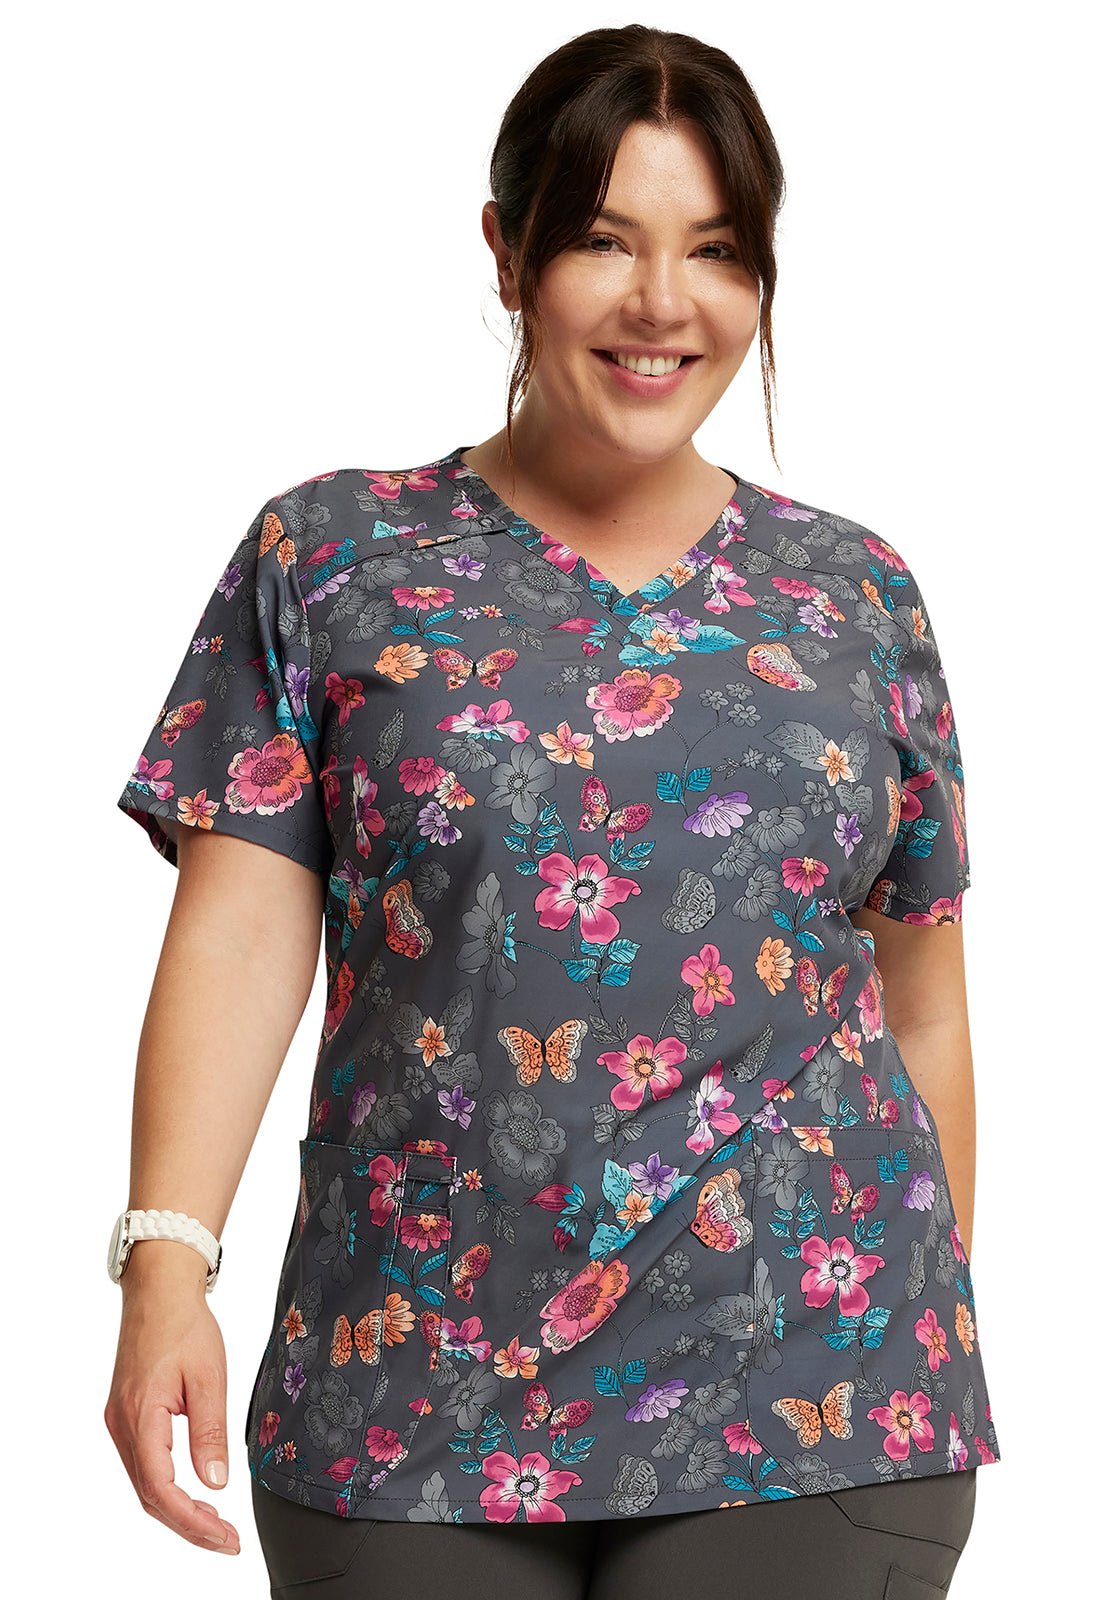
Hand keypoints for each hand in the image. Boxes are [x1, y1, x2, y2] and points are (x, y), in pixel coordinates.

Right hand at [103, 1242, 240, 1553]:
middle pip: (149, 1495)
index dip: (193, 1522)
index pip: (161, 1490)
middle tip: (227, 1541)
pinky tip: (193, 1493)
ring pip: (144, 1483)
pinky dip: (166, 1486)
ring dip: (177, 1509)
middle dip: (188, 1525)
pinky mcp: (126, 1414)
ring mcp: (120, 1420)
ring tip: (216, 1524)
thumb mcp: (209, 1377)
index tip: (225, 1538)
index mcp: (141, 1416)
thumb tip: (215, 1484)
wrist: (158, 1290)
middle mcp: (122, 1425)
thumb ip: (210, 1432)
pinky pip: (142, 1464)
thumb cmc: (186, 1325)